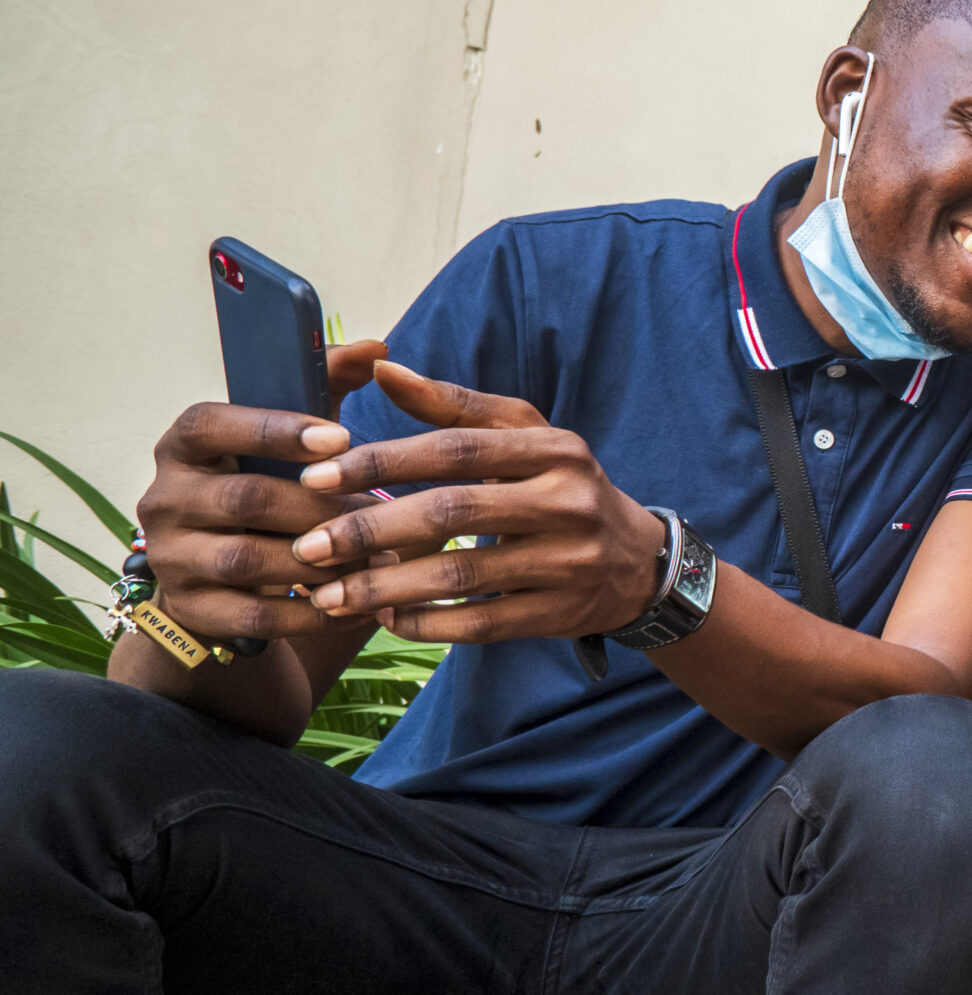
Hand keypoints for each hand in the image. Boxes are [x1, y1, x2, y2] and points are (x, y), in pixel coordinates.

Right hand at [133, 340, 389, 641]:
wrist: (222, 572)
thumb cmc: (270, 481)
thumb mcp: (292, 435)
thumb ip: (326, 386)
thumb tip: (377, 347)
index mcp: (185, 444)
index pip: (213, 425)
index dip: (275, 430)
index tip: (342, 438)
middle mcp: (164, 498)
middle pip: (246, 498)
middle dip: (320, 507)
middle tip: (381, 514)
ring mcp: (170, 557)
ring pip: (250, 560)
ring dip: (323, 561)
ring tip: (380, 559)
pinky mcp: (190, 608)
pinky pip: (254, 616)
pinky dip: (312, 613)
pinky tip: (358, 603)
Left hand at [285, 361, 667, 643]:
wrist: (641, 563)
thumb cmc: (564, 488)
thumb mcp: (526, 437)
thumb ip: (454, 407)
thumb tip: (383, 369)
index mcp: (552, 450)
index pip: (456, 449)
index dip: (383, 460)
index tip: (316, 475)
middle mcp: (565, 501)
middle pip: (453, 513)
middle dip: (370, 531)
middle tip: (308, 546)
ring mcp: (568, 562)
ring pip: (462, 576)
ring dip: (386, 588)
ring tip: (328, 596)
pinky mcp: (561, 613)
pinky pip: (482, 625)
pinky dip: (428, 625)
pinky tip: (386, 620)